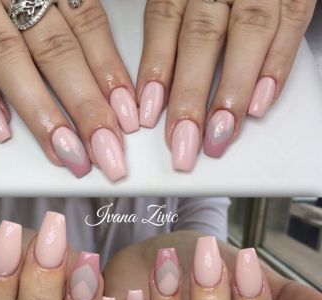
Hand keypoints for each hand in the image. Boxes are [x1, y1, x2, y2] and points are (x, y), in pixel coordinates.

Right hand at [0, 0, 136, 181]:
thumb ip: (71, 16)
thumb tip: (104, 75)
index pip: (88, 25)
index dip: (110, 74)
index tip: (127, 118)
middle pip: (55, 51)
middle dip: (84, 107)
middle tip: (105, 150)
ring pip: (6, 54)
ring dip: (38, 109)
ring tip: (64, 150)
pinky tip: (0, 126)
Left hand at [138, 0, 315, 169]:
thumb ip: (171, 29)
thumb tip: (151, 92)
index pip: (163, 21)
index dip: (155, 69)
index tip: (147, 115)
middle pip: (201, 37)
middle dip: (191, 95)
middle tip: (183, 141)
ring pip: (247, 32)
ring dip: (233, 89)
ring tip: (220, 132)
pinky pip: (291, 20)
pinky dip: (277, 65)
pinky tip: (261, 104)